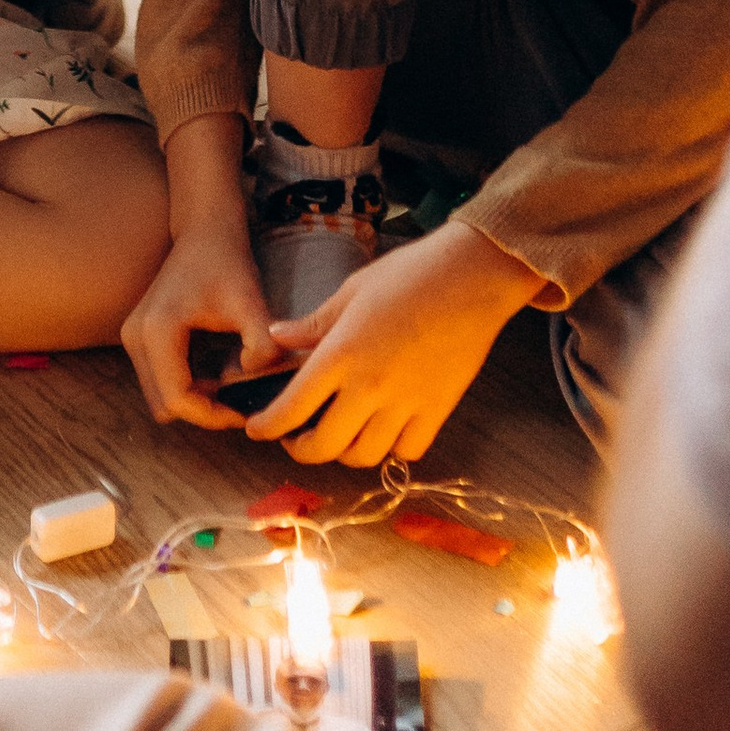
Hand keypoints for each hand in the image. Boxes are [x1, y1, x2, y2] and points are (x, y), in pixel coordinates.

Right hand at [123, 207, 279, 429]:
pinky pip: (160, 381)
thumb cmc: (228, 262)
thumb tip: (253, 375)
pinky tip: (215, 375)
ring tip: (230, 389)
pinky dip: (187, 387)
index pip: (176, 399)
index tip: (243, 413)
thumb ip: (262, 344)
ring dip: (194, 401)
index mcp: (157, 331)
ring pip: (160, 396)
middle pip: (164, 405)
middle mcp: (136, 337)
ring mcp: (133, 338)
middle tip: (239, 403)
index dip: (211, 416)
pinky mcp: (139, 338)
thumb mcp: (252, 302)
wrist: (205, 229)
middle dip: (202, 411)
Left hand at [245, 225, 544, 468]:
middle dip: (301, 449)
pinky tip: (383, 431)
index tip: (257, 429)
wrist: (472, 276)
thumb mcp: (351, 291)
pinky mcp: (437, 410)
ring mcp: (406, 404)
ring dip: (344, 452)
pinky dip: (391, 450)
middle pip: (324, 446)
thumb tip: (277, 336)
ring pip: (365, 455)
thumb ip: (312, 323)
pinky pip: (407, 451)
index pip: (292, 408)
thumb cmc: (409, 274)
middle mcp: (370, 387)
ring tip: (337, 434)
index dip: (267, 426)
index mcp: (341, 354)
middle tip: (294, 438)